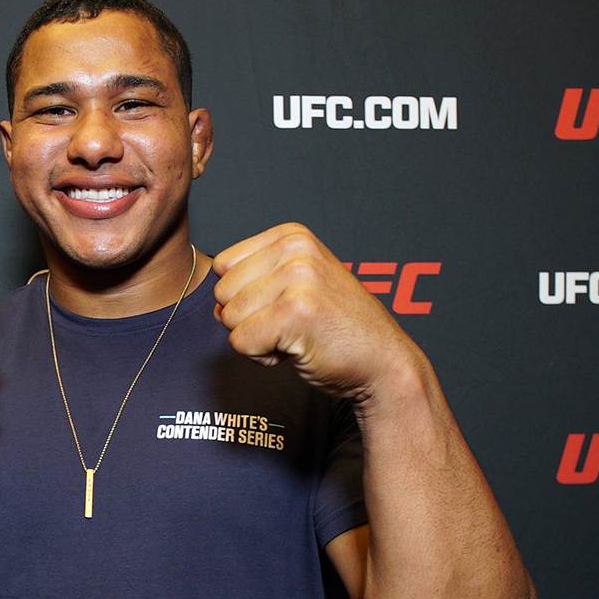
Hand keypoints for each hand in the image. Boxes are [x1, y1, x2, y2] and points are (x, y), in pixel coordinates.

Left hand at [212, 223, 417, 400]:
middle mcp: (295, 249)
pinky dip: (262, 356)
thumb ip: (257, 280)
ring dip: (256, 338)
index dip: (245, 296)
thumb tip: (216, 302)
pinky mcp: (294, 312)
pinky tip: (295, 350)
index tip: (282, 305)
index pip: (223, 265)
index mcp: (292, 236)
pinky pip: (241, 341)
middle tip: (289, 325)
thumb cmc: (338, 329)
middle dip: (247, 318)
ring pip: (229, 318)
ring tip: (294, 335)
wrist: (383, 362)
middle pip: (222, 292)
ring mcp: (297, 278)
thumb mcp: (299, 284)